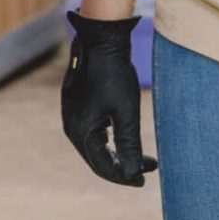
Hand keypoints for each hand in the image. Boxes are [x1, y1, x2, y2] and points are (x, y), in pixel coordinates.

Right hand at [60, 10, 156, 185]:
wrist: (101, 39)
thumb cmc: (115, 75)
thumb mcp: (127, 113)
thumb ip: (129, 146)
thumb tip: (133, 175)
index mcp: (80, 132)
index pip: (102, 167)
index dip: (125, 177)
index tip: (145, 180)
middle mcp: (71, 127)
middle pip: (96, 159)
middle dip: (122, 166)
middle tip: (147, 168)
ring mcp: (71, 116)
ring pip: (94, 147)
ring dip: (116, 154)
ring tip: (139, 157)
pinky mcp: (76, 106)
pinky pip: (91, 133)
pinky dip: (108, 140)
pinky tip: (123, 137)